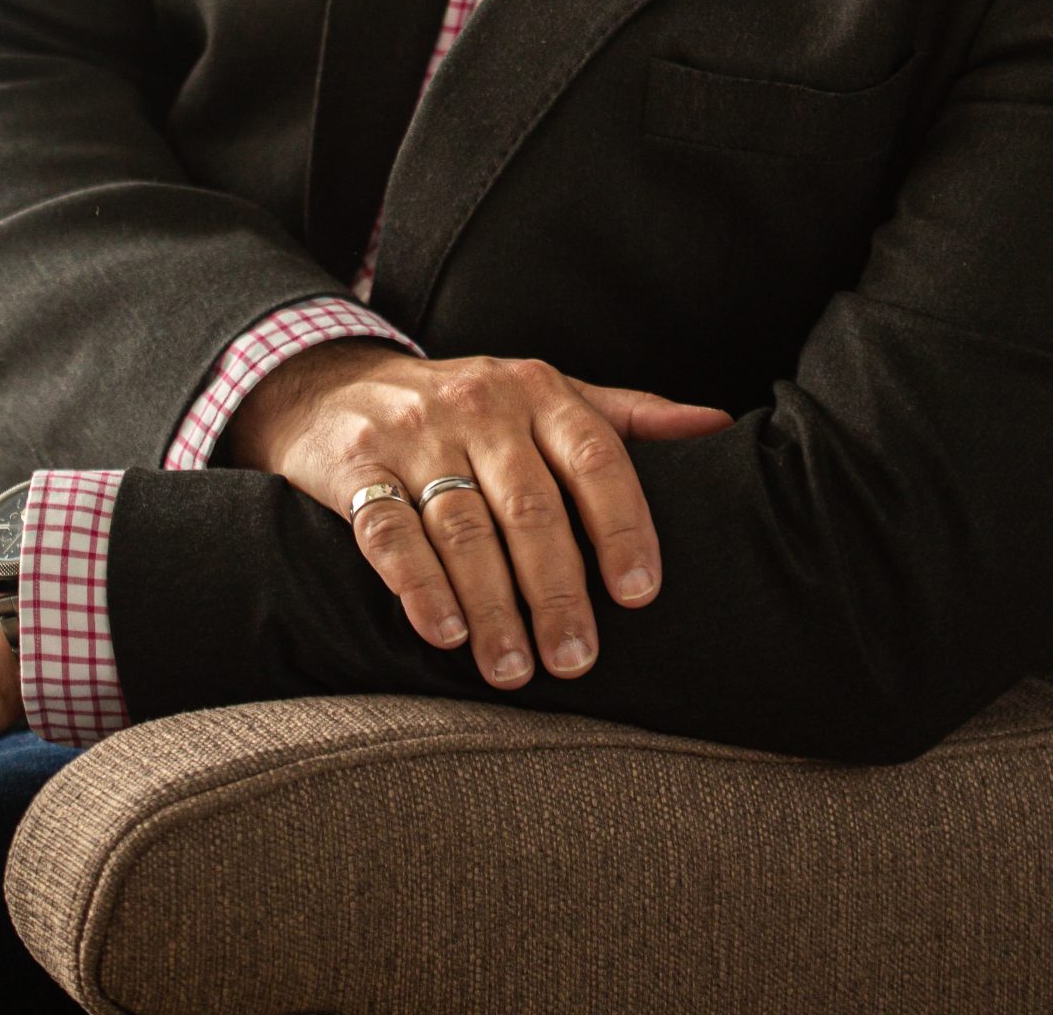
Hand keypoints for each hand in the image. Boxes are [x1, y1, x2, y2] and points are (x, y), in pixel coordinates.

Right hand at [226, 340, 731, 691]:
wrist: (336, 382)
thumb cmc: (468, 405)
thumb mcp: (546, 394)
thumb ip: (627, 416)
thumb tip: (716, 424)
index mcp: (539, 390)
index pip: (594, 455)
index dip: (621, 525)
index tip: (639, 594)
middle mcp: (480, 406)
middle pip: (530, 505)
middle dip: (556, 588)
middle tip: (575, 658)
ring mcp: (415, 436)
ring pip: (462, 527)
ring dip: (491, 606)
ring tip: (513, 669)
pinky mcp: (357, 469)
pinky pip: (388, 531)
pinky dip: (417, 585)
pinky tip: (443, 633)